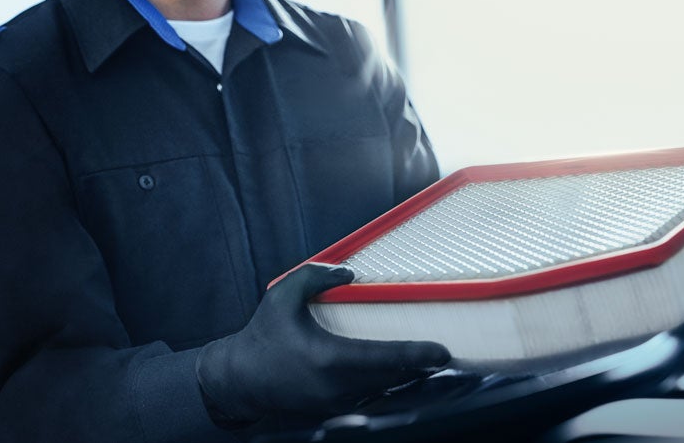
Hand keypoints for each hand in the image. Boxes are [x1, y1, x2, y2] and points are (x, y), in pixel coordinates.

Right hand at [195, 263, 449, 423]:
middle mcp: (336, 388)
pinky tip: (399, 374)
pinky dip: (387, 387)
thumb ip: (314, 276)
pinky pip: (370, 399)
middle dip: (421, 368)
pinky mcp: (333, 413)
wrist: (239, 381)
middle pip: (392, 379)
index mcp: (328, 359)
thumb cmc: (262, 337)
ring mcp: (336, 406)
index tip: (442, 351)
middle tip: (444, 355)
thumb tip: (350, 271)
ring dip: (407, 379)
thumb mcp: (281, 296)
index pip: (383, 359)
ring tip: (428, 363)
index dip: (416, 356)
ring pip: (383, 392)